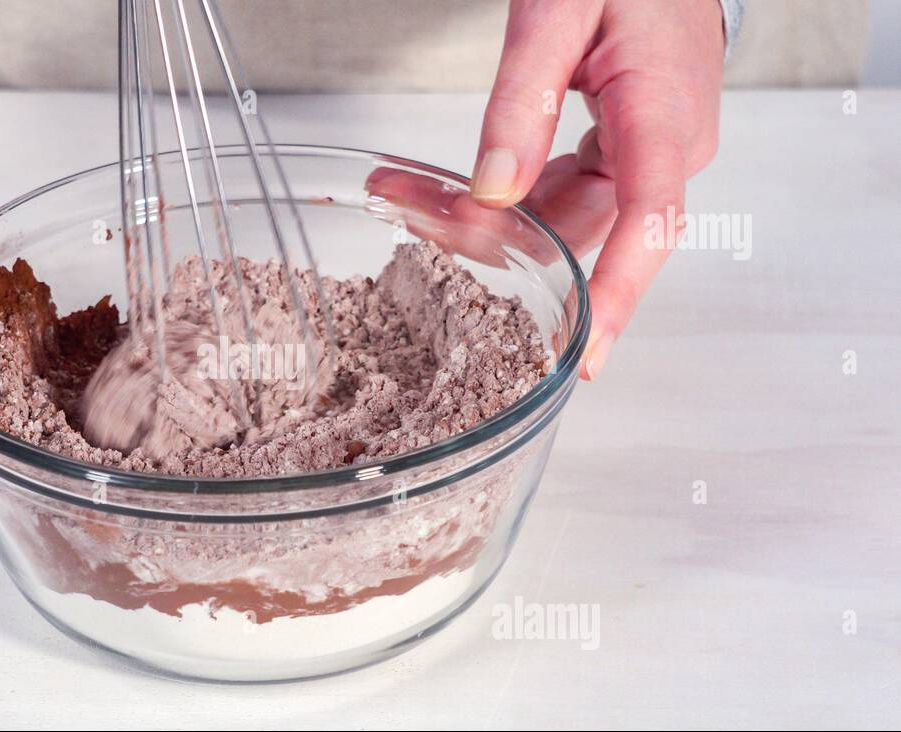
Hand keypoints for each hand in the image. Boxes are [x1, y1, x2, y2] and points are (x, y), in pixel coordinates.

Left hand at [370, 0, 723, 378]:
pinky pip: (562, 192)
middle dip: (491, 238)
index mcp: (666, 120)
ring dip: (486, 216)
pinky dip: (506, 195)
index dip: (618, 295)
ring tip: (407, 197)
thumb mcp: (559, 10)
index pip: (650, 224)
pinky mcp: (624, 150)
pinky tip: (450, 188)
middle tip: (409, 215)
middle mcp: (667, 151)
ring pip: (562, 215)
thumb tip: (493, 189)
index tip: (583, 354)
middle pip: (579, 228)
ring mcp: (647, 154)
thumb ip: (524, 98)